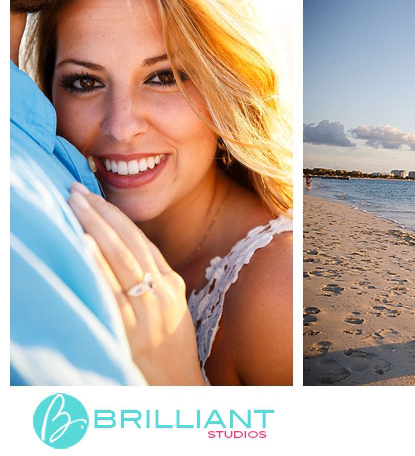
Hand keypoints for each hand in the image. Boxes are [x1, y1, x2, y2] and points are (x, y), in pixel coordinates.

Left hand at [67, 183, 203, 384]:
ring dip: (95, 229)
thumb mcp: (173, 307)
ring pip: (121, 260)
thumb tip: (128, 250)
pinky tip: (84, 245)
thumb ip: (155, 279)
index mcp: (172, 284)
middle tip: (75, 192)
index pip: (142, 241)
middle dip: (100, 214)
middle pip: (129, 244)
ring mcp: (147, 310)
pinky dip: (98, 265)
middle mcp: (161, 293)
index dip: (116, 216)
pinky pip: (112, 291)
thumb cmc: (171, 348)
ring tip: (73, 207)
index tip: (92, 197)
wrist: (177, 386)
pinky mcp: (133, 329)